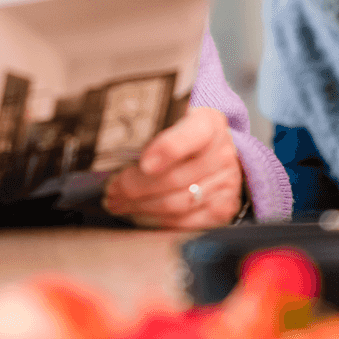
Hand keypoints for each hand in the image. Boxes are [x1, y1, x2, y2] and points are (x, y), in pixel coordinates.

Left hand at [102, 106, 242, 228]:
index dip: (168, 149)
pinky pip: (185, 222)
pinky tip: (138, 214)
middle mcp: (222, 153)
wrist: (216, 148)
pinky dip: (157, 221)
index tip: (143, 163)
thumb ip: (150, 126)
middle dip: (136, 187)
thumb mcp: (172, 115)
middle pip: (175, 177)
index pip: (191, 135)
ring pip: (177, 203)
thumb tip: (113, 144)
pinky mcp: (223, 208)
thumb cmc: (184, 130)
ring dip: (141, 207)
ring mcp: (226, 183)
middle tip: (112, 189)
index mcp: (208, 123)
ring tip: (118, 202)